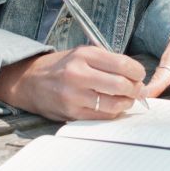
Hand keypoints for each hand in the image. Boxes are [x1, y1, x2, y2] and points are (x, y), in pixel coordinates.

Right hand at [0, 46, 145, 120]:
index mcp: (84, 55)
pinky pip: (102, 116)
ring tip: (127, 99)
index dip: (137, 72)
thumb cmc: (61, 67)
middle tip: (138, 90)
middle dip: (135, 89)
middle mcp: (78, 73)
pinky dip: (113, 113)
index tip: (140, 75)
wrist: (29, 82)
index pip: (122, 63)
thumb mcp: (81, 54)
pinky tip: (113, 107)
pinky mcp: (72, 113)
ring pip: (114, 104)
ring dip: (126, 103)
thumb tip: (135, 75)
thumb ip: (106, 62)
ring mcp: (74, 95)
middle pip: (121, 85)